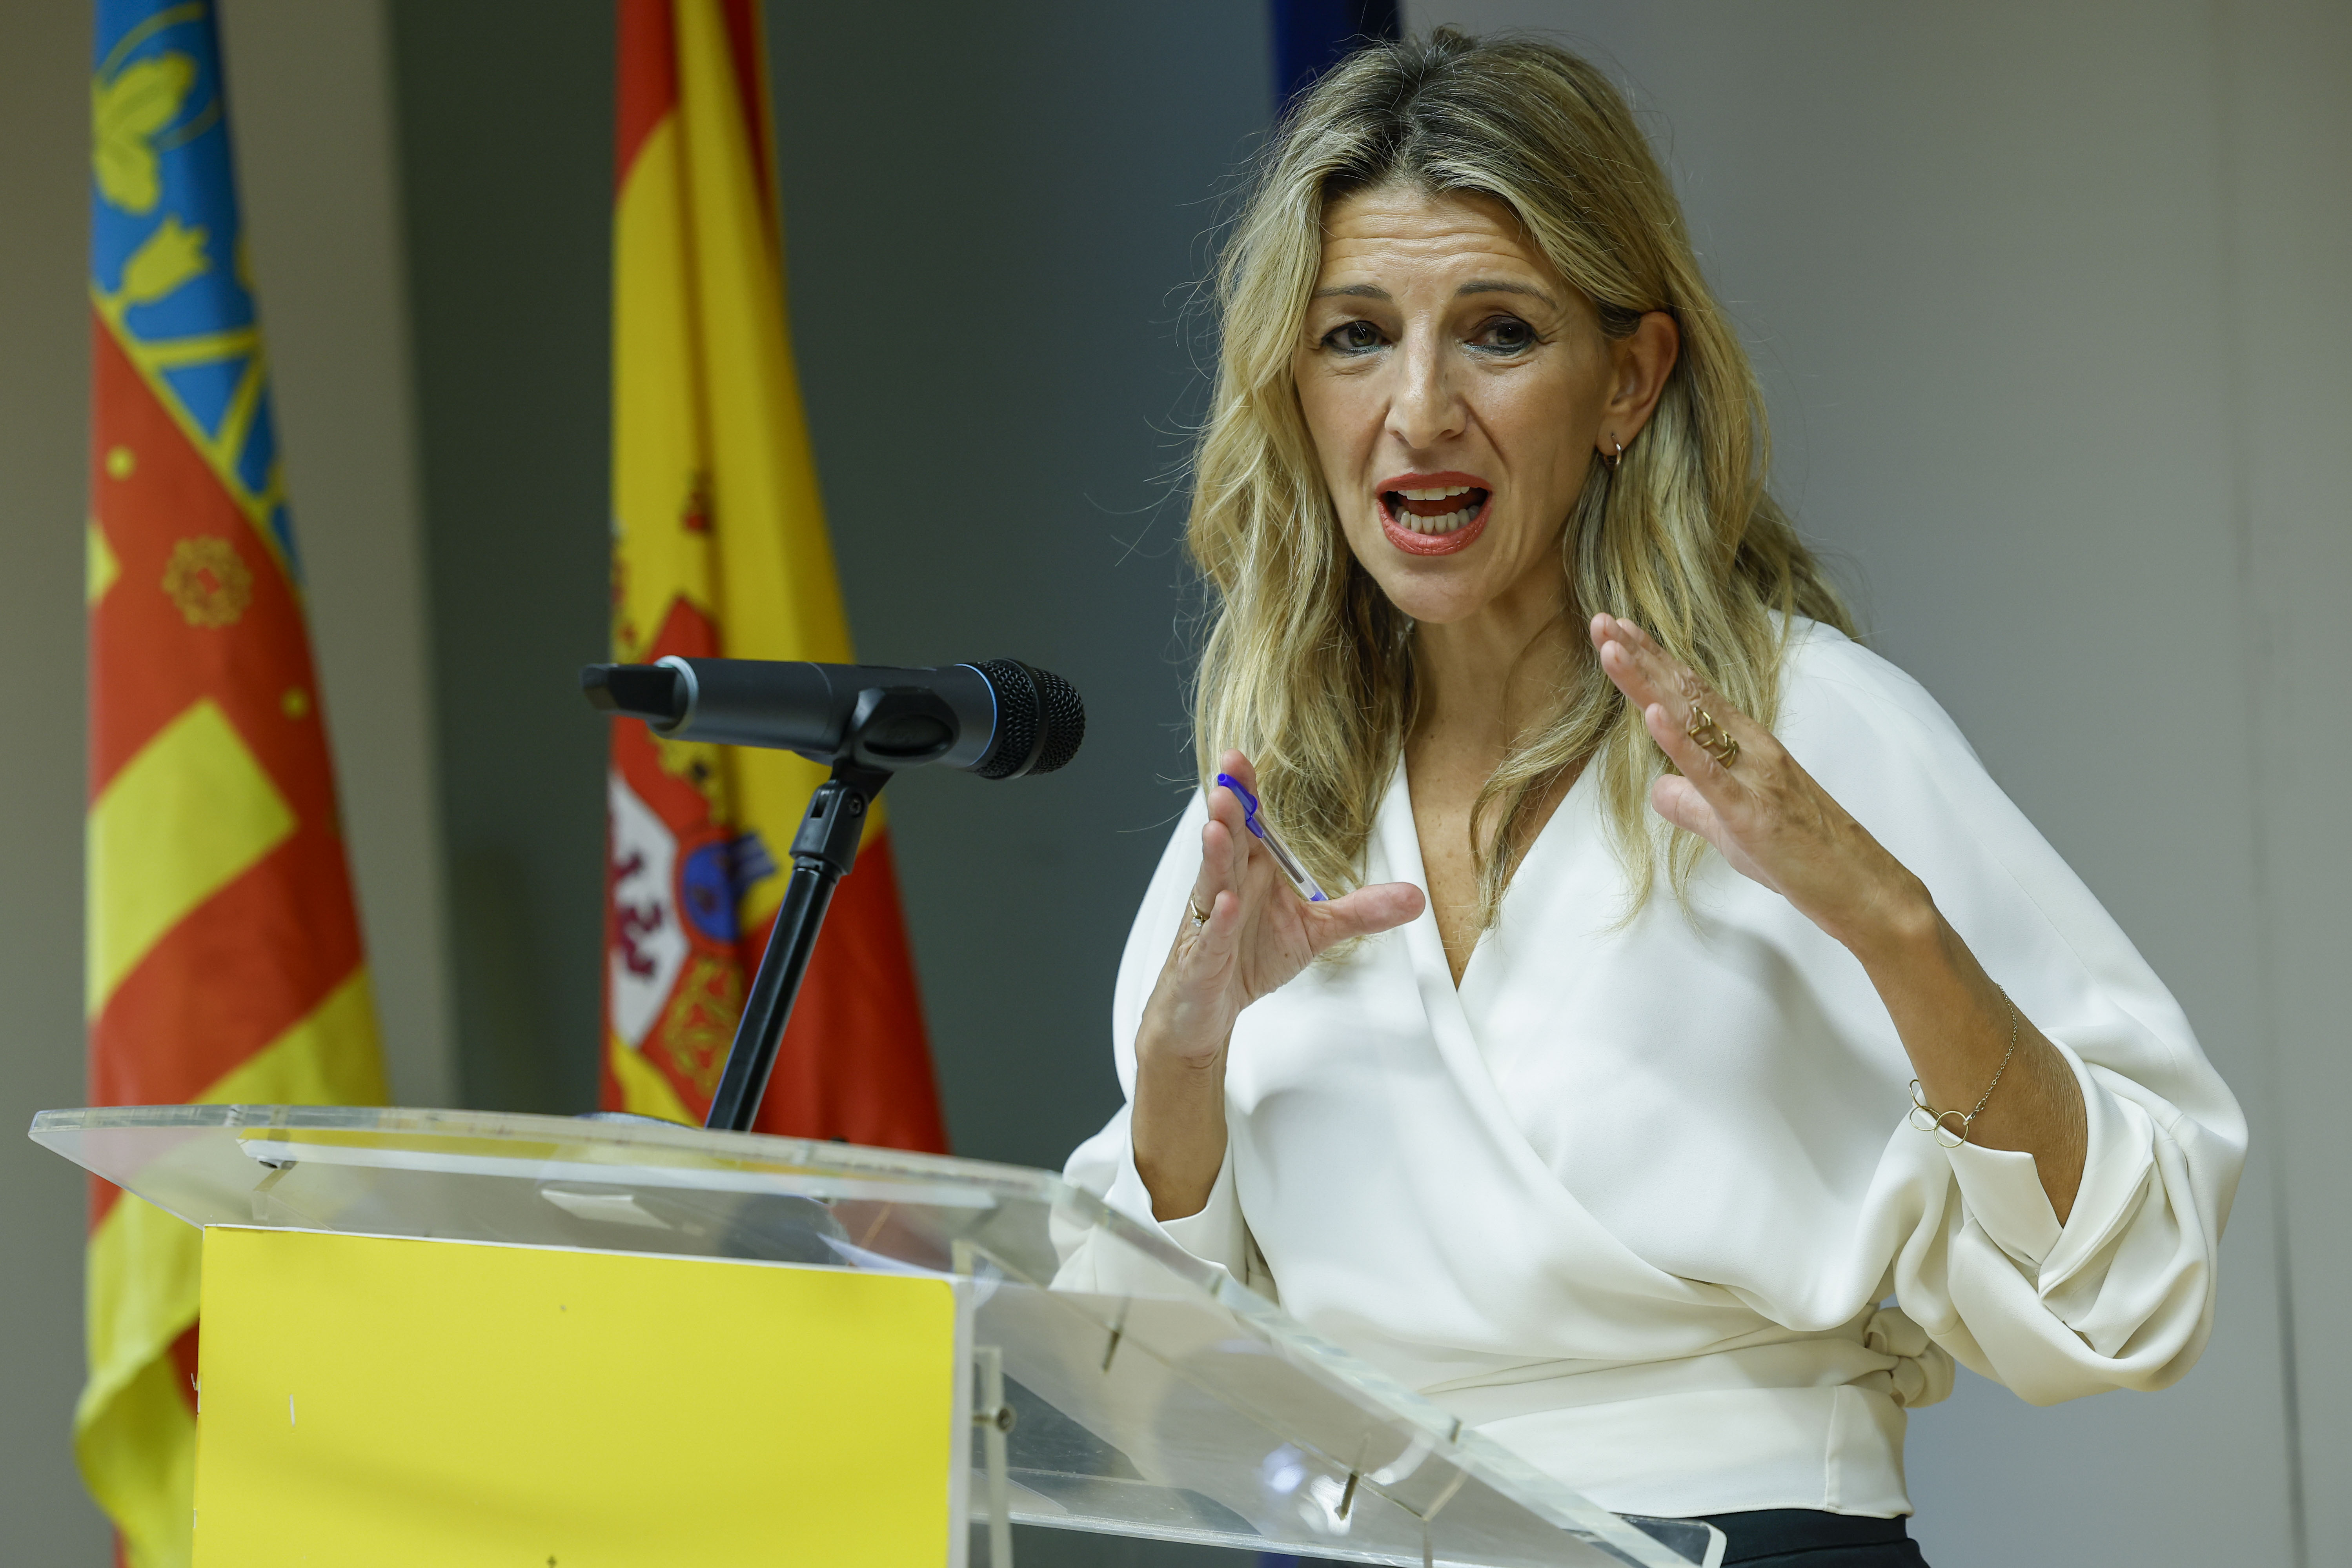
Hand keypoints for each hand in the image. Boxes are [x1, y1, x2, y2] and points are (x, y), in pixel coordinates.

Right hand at [1142, 750, 1424, 1071]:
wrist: (1208, 1012)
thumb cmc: (1248, 959)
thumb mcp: (1314, 931)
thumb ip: (1359, 911)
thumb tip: (1415, 896)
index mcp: (1250, 871)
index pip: (1247, 825)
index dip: (1244, 792)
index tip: (1239, 759)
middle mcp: (1226, 887)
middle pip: (1226, 844)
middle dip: (1226, 813)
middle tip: (1227, 784)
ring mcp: (1208, 923)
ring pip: (1210, 882)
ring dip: (1214, 856)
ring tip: (1216, 829)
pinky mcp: (1201, 960)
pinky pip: (1209, 937)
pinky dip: (1216, 922)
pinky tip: (1225, 904)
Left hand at [1590, 616, 1928, 953]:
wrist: (1864, 890)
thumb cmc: (1802, 858)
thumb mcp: (1730, 831)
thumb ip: (1691, 805)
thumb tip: (1657, 788)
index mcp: (1745, 748)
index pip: (1690, 695)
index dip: (1651, 662)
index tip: (1616, 632)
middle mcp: (1750, 749)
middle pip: (1686, 693)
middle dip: (1641, 657)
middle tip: (1602, 621)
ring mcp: (1753, 777)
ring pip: (1694, 720)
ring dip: (1649, 682)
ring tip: (1613, 647)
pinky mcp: (1753, 813)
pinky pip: (1711, 772)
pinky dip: (1680, 742)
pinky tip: (1653, 713)